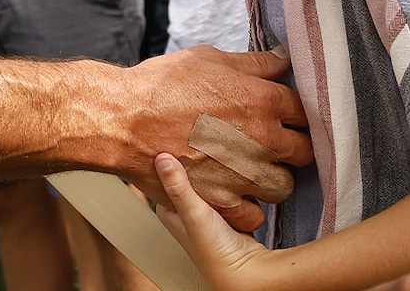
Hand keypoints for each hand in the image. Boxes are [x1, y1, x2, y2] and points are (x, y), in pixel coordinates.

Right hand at [125, 45, 310, 231]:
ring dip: (272, 176)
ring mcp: (245, 175)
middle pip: (304, 152)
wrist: (124, 120)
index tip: (285, 114)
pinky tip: (234, 190)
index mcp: (262, 100)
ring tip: (251, 166)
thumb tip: (282, 58)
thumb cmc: (161, 86)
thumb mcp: (208, 59)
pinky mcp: (224, 202)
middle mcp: (261, 140)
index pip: (305, 111)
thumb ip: (252, 63)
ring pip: (283, 186)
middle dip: (291, 145)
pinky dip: (248, 205)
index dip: (295, 112)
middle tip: (271, 140)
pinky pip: (256, 215)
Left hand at [154, 151, 271, 290]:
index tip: (168, 139)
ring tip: (208, 150)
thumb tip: (161, 158)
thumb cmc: (215, 251)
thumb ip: (178, 187)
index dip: (164, 159)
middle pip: (185, 177)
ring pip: (204, 181)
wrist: (248, 270)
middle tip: (191, 140)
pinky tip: (226, 168)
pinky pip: (222, 187)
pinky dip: (224, 179)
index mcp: (168, 211)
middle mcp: (185, 210)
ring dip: (208, 169)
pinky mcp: (224, 209)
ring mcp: (205, 210)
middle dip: (189, 162)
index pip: (161, 177)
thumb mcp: (192, 214)